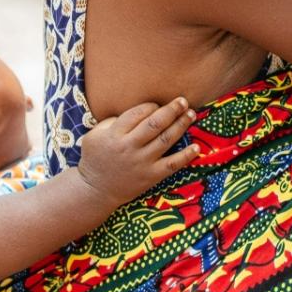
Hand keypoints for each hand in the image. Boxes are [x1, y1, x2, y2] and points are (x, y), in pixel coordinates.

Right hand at [76, 98, 198, 207]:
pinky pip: (172, 164)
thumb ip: (113, 120)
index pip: (138, 113)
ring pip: (166, 139)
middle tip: (183, 101)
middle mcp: (129, 147)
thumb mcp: (94, 135)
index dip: (152, 105)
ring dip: (181, 125)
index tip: (158, 104)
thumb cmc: (95, 158)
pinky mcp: (151, 176)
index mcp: (114, 134)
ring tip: (191, 114)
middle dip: (171, 110)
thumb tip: (138, 111)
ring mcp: (142, 162)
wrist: (96, 190)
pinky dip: (186, 155)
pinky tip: (196, 147)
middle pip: (155, 123)